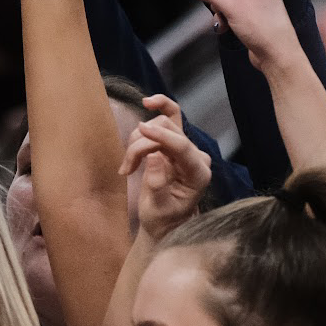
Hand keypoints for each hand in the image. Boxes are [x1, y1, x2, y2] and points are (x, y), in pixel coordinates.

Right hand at [118, 93, 210, 239]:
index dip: (162, 136)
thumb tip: (153, 157)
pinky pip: (170, 117)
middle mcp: (196, 157)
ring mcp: (186, 148)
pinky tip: (147, 103)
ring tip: (128, 166)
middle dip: (141, 145)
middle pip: (168, 131)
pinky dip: (158, 110)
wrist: (164, 221)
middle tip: (126, 168)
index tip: (141, 130)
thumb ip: (157, 185)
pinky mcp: (174, 143)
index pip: (182, 146)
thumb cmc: (162, 219)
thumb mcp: (157, 209)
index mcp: (198, 174)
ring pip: (161, 125)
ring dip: (138, 141)